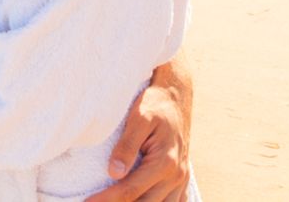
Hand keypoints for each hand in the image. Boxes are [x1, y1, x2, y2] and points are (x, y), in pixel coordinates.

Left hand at [86, 75, 190, 201]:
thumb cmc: (154, 105)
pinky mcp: (181, 179)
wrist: (176, 97)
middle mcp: (176, 175)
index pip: (130, 190)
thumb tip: (114, 172)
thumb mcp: (138, 118)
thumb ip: (127, 146)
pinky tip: (141, 200)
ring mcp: (181, 180)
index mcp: (164, 162)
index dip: (107, 199)